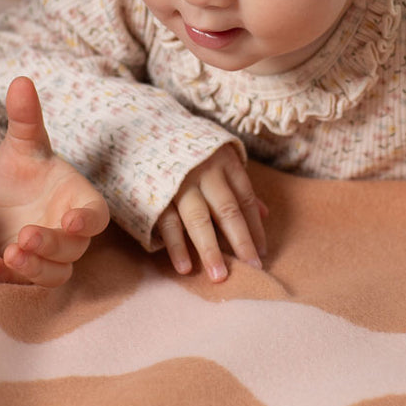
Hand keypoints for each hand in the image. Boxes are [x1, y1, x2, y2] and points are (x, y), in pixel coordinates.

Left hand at [0, 76, 109, 285]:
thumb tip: (20, 80)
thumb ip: (25, 117)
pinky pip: (26, 284)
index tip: (70, 222)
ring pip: (55, 273)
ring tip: (6, 255)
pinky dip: (10, 279)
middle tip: (24, 238)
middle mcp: (69, 233)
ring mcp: (49, 256)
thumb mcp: (20, 144)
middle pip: (74, 250)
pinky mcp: (26, 272)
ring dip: (33, 269)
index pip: (95, 216)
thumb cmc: (21, 170)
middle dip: (50, 247)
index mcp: (79, 200)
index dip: (86, 221)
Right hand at [160, 143, 267, 282]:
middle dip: (240, 242)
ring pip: (198, 220)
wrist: (142, 130)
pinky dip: (177, 246)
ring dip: (210, 250)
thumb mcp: (218, 158)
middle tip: (253, 269)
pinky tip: (185, 267)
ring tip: (219, 276)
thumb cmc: (189, 151)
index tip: (262, 254)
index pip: (245, 199)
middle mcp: (204, 172)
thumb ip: (238, 186)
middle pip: (227, 211)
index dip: (255, 228)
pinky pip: (168, 223)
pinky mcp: (155, 194)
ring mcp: (179, 183)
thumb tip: (264, 213)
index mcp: (223, 162)